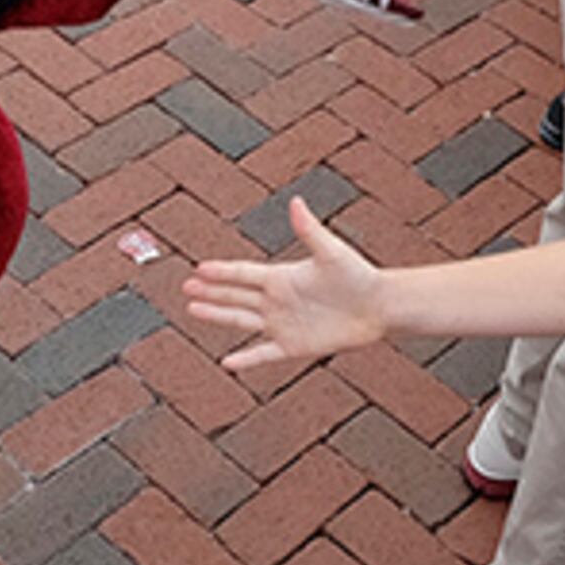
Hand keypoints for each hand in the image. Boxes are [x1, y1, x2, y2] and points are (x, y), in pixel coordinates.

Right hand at [181, 194, 388, 372]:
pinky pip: (263, 353)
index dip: (222, 271)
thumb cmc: (358, 275)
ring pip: (241, 320)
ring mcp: (283, 324)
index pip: (243, 273)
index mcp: (282, 276)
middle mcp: (278, 299)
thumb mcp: (331, 252)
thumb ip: (310, 230)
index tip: (198, 267)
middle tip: (185, 287)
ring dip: (217, 315)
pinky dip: (246, 359)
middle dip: (211, 291)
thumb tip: (296, 202)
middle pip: (236, 295)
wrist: (379, 307)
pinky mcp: (293, 346)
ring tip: (192, 309)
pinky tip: (227, 362)